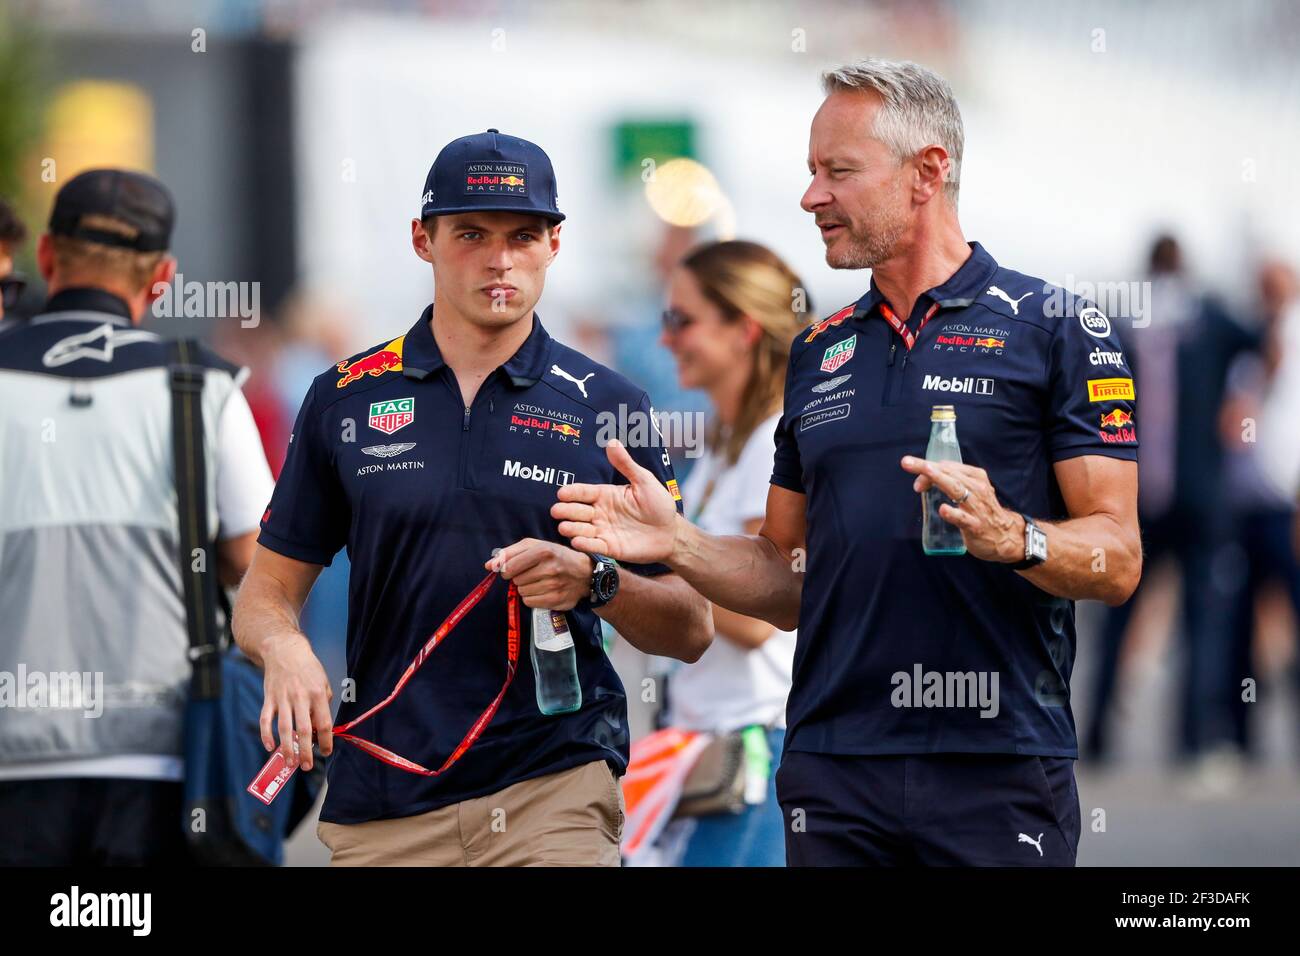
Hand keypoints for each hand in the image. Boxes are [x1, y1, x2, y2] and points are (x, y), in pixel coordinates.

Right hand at [259, 632, 332, 769]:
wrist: (285, 651)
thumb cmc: (308, 669)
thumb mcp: (323, 683)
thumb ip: (323, 706)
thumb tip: (319, 730)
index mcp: (317, 694)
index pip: (324, 723)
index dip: (326, 741)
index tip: (326, 752)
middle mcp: (300, 697)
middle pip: (303, 730)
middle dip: (306, 751)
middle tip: (307, 766)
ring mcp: (282, 698)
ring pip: (284, 728)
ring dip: (286, 748)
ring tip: (290, 763)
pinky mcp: (269, 698)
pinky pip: (265, 719)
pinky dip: (266, 734)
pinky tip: (269, 747)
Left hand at [487, 538, 592, 610]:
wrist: (585, 573)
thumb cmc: (557, 557)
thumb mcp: (536, 546)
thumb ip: (510, 552)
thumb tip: (489, 565)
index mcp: (544, 551)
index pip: (509, 567)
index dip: (507, 569)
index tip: (513, 569)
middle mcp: (550, 568)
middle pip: (515, 581)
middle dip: (520, 578)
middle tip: (533, 573)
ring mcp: (554, 586)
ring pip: (522, 592)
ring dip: (526, 588)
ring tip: (540, 581)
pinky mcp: (556, 600)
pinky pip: (529, 603)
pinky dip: (532, 598)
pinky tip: (543, 591)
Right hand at [551, 439, 677, 563]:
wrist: (671, 533)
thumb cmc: (658, 504)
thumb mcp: (644, 481)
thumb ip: (626, 464)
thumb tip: (612, 441)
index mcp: (606, 495)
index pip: (584, 492)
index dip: (573, 492)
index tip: (562, 493)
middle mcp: (600, 512)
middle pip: (578, 511)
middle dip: (566, 511)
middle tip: (556, 510)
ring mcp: (603, 530)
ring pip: (582, 529)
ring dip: (571, 528)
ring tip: (564, 527)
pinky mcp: (609, 547)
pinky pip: (594, 545)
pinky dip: (585, 544)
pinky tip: (577, 541)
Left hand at [900, 455, 1024, 563]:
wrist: (1005, 537)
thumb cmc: (982, 511)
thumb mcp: (970, 491)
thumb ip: (949, 483)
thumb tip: (922, 479)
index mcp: (975, 477)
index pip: (949, 466)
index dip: (929, 467)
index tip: (914, 474)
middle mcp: (977, 488)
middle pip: (950, 474)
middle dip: (927, 468)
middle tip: (907, 462)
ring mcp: (977, 508)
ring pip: (957, 490)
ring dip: (940, 480)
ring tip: (926, 473)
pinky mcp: (976, 526)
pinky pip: (963, 519)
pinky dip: (953, 513)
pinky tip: (942, 509)